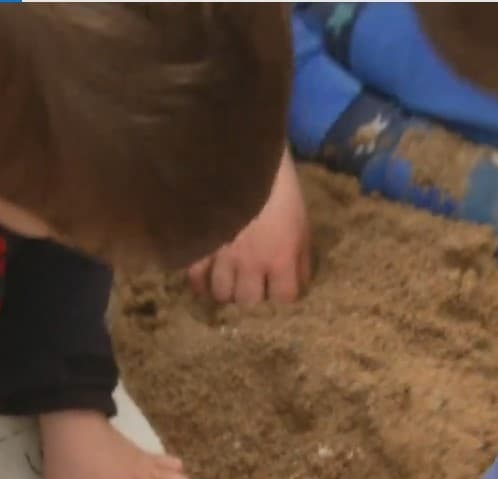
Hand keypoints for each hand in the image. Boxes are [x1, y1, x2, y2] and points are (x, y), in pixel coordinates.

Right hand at [188, 149, 310, 304]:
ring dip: (228, 290)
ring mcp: (223, 258)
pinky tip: (207, 276)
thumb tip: (299, 281)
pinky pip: (195, 279)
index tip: (281, 284)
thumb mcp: (302, 222)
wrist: (242, 157)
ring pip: (222, 294)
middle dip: (253, 294)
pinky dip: (201, 282)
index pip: (285, 298)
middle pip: (250, 301)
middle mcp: (252, 265)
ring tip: (229, 279)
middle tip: (252, 281)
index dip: (283, 293)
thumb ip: (301, 256)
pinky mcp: (199, 246)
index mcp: (281, 258)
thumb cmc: (279, 187)